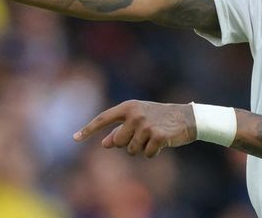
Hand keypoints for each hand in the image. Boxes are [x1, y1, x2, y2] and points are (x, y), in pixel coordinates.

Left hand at [74, 100, 196, 157]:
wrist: (187, 118)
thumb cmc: (159, 118)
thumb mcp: (138, 120)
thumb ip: (121, 130)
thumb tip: (105, 144)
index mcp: (128, 107)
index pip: (103, 118)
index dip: (89, 129)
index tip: (75, 138)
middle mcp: (135, 114)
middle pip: (118, 142)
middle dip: (127, 144)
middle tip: (142, 136)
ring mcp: (146, 125)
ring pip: (131, 150)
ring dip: (141, 149)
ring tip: (153, 137)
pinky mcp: (157, 136)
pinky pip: (146, 154)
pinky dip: (152, 153)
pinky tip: (161, 143)